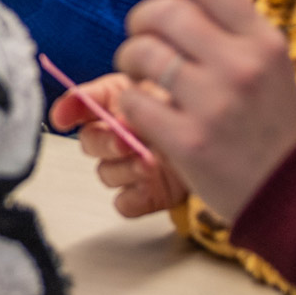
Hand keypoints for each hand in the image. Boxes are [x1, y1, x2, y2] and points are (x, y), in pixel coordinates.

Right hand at [48, 73, 188, 217]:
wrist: (231, 145)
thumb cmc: (200, 113)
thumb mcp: (168, 91)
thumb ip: (135, 94)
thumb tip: (108, 101)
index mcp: (119, 103)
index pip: (82, 104)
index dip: (69, 109)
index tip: (64, 117)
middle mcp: (119, 135)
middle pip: (90, 142)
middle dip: (106, 140)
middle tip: (126, 139)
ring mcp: (130, 167)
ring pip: (105, 173)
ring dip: (125, 168)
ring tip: (151, 161)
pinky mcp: (145, 195)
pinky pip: (124, 203)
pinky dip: (136, 196)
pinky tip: (152, 183)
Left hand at [112, 0, 295, 222]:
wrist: (292, 194)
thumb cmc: (271, 125)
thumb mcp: (271, 66)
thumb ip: (232, 31)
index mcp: (263, 41)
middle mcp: (241, 66)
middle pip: (165, 12)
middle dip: (140, 19)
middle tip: (141, 38)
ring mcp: (215, 104)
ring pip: (142, 52)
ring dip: (128, 58)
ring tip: (138, 73)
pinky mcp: (189, 141)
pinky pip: (134, 101)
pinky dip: (130, 103)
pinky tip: (144, 110)